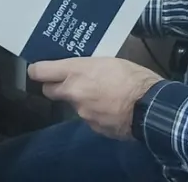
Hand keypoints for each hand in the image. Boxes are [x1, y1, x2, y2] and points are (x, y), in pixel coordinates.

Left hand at [28, 58, 161, 139]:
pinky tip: (111, 108)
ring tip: (102, 94)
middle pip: (48, 91)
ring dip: (81, 99)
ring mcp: (81, 112)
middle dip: (55, 86)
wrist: (150, 108)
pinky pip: (88, 117)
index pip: (40, 72)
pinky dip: (95, 113)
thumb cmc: (133, 77)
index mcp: (76, 72)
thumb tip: (82, 70)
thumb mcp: (109, 61)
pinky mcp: (93, 127)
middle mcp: (73, 93)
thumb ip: (89, 66)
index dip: (37, 70)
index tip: (39, 69)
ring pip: (72, 104)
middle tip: (69, 81)